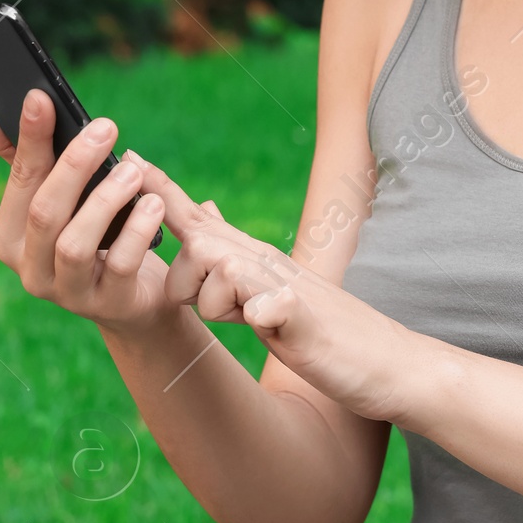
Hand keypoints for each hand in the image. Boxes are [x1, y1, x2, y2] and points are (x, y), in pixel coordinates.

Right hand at [0, 87, 171, 335]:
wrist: (134, 297)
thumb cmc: (93, 234)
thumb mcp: (61, 195)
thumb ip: (26, 152)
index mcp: (10, 236)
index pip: (19, 182)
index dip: (29, 139)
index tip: (41, 98)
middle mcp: (30, 268)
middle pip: (44, 212)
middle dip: (74, 166)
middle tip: (105, 128)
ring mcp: (66, 292)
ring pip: (74, 243)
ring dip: (105, 200)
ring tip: (134, 170)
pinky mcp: (106, 304)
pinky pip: (118, 264)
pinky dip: (136, 230)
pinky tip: (153, 204)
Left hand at [137, 158, 419, 420]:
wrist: (392, 364)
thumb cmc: (330, 333)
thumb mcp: (274, 290)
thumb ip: (236, 258)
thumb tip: (204, 217)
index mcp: (256, 262)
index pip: (200, 220)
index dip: (163, 191)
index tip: (130, 157)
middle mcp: (269, 265)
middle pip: (199, 243)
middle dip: (185, 280)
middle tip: (222, 310)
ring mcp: (288, 288)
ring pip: (222, 269)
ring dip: (217, 301)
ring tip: (251, 322)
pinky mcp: (304, 318)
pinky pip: (267, 305)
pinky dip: (259, 313)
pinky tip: (266, 323)